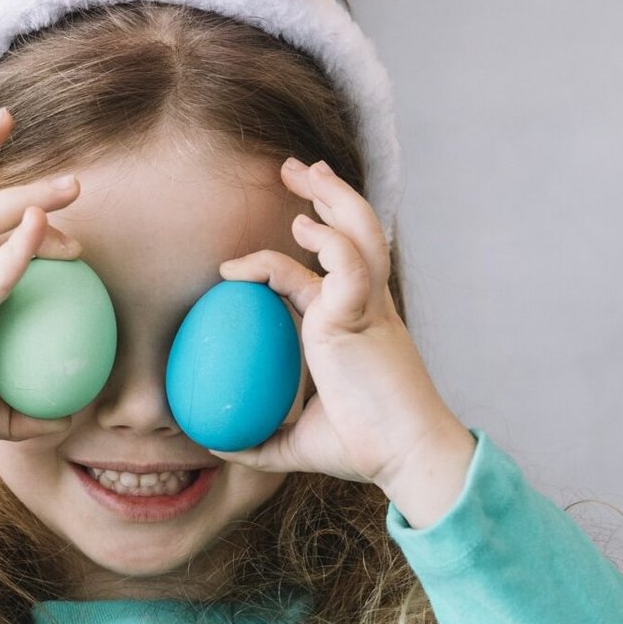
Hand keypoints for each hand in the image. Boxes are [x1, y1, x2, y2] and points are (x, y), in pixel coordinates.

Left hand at [210, 158, 475, 525]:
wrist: (407, 453)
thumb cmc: (364, 448)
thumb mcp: (298, 443)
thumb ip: (259, 438)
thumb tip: (215, 444)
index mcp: (358, 324)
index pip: (340, 265)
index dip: (320, 238)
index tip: (295, 223)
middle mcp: (366, 306)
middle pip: (354, 232)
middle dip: (328, 194)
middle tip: (296, 170)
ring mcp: (367, 305)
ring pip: (357, 232)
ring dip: (330, 195)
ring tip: (299, 171)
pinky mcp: (361, 312)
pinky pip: (345, 262)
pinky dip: (323, 241)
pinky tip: (298, 232)